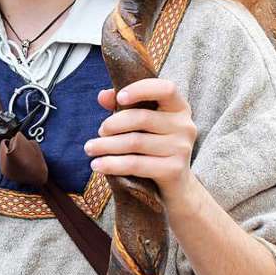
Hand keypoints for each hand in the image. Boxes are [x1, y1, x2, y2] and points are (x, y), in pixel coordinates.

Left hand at [86, 79, 198, 212]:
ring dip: (107, 145)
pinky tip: (97, 165)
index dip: (141, 90)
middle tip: (99, 131)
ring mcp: (181, 148)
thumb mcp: (143, 123)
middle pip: (142, 118)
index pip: (166, 89)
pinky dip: (112, 164)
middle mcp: (185, 126)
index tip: (120, 97)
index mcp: (179, 108)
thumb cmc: (155, 146)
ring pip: (135, 142)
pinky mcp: (173, 169)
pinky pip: (136, 164)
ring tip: (90, 148)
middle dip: (113, 124)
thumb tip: (103, 95)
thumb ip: (125, 106)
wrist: (176, 185)